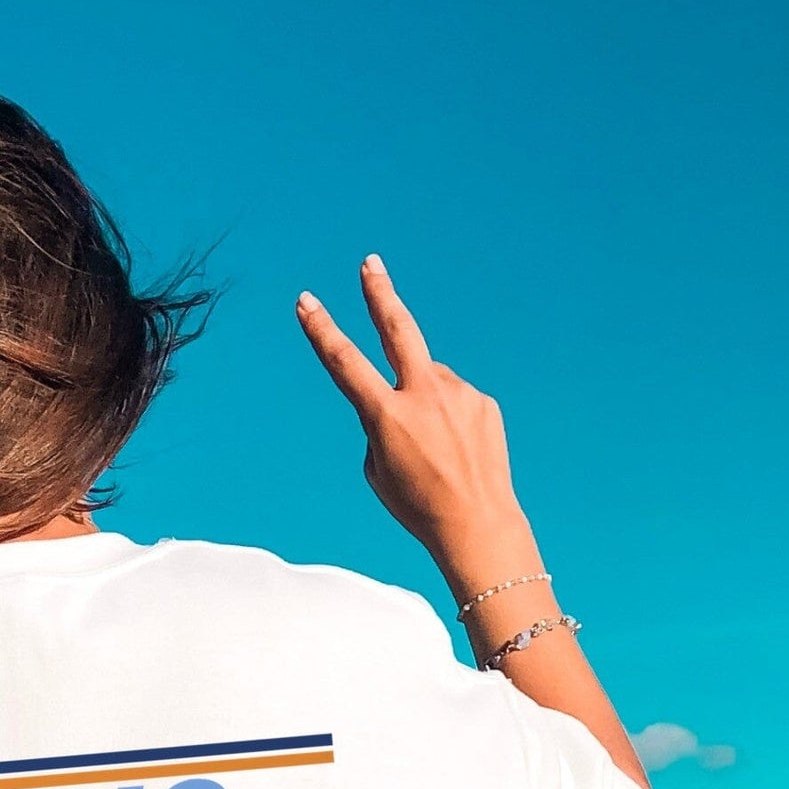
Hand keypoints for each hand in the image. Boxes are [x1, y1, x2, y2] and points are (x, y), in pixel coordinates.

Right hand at [297, 258, 537, 601]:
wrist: (476, 524)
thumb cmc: (418, 505)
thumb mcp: (379, 469)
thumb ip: (383, 421)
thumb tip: (406, 391)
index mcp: (386, 416)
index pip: (345, 363)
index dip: (322, 330)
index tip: (306, 301)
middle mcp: (423, 397)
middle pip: (398, 329)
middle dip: (380, 293)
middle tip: (370, 264)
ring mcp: (457, 395)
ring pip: (430, 380)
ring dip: (425, 401)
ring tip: (436, 447)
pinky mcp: (482, 402)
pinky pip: (456, 398)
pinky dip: (450, 417)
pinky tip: (457, 449)